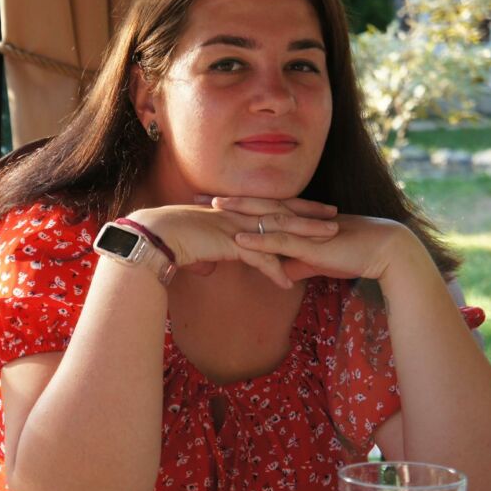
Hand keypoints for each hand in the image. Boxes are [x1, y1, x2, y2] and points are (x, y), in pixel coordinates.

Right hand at [127, 201, 339, 288]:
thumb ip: (208, 254)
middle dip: (311, 216)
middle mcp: (240, 215)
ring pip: (279, 232)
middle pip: (284, 214)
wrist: (155, 234)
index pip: (273, 206)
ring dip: (305, 238)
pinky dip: (273, 271)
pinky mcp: (229, 243)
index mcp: (236, 212)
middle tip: (335, 217)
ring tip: (329, 244)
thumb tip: (208, 266)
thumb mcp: (197, 245)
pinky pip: (257, 259)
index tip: (316, 209)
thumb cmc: (173, 237)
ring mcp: (237, 228)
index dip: (296, 207)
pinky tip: (287, 283)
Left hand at [211, 196, 410, 282]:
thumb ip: (297, 263)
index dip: (234, 204)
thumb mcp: (317, 260)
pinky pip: (281, 241)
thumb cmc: (351, 254)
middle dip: (225, 201)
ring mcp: (303, 228)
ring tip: (211, 207)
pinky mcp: (312, 243)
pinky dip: (258, 240)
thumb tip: (281, 273)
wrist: (381, 250)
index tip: (208, 201)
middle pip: (254, 205)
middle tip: (195, 195)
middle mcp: (297, 218)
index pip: (259, 208)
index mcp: (296, 219)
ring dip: (238, 212)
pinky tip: (239, 239)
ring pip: (264, 217)